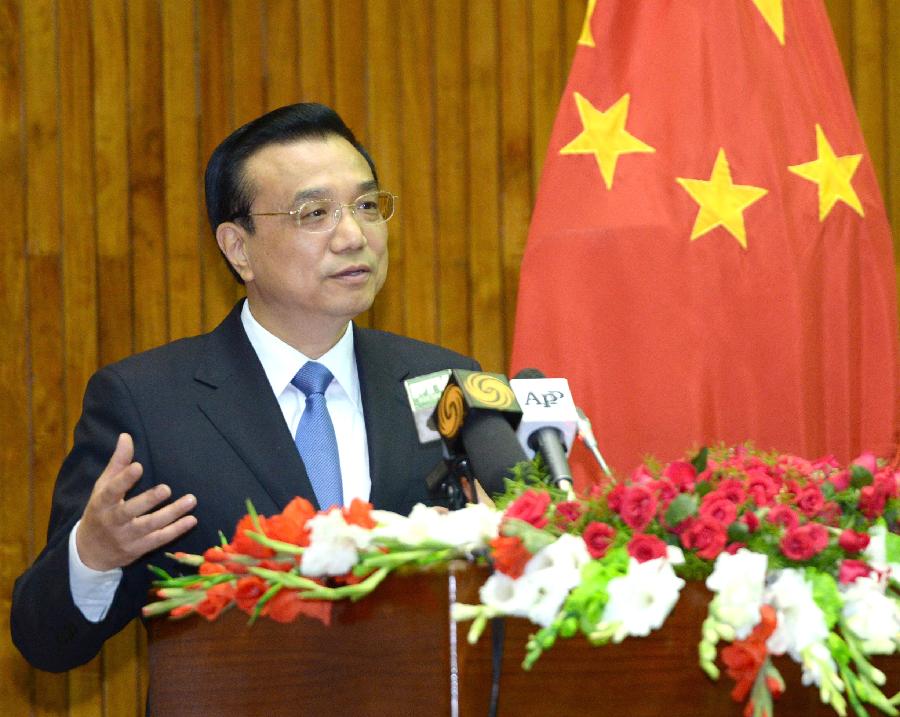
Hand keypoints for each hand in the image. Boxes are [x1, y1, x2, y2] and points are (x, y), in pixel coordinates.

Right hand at [75, 433, 197, 570]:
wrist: (90, 552)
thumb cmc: (100, 512)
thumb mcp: (103, 488)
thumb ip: (118, 463)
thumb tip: (126, 436)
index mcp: (101, 504)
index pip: (111, 491)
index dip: (124, 480)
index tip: (138, 467)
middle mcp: (113, 522)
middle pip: (130, 511)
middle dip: (148, 500)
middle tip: (167, 488)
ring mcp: (126, 538)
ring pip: (150, 526)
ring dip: (172, 514)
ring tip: (191, 500)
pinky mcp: (139, 549)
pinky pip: (159, 540)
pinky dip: (176, 530)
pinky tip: (192, 520)